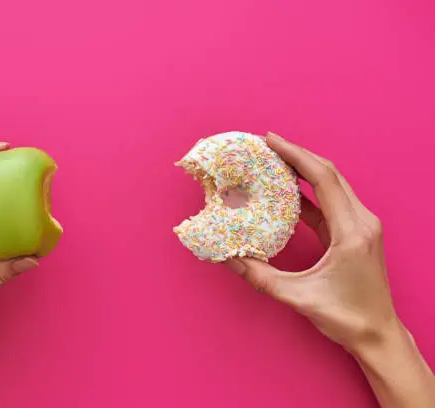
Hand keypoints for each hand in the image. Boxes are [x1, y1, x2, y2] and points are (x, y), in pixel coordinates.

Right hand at [227, 133, 434, 407]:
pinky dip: (309, 192)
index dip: (296, 155)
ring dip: (304, 170)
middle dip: (297, 155)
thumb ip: (259, 276)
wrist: (377, 334)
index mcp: (351, 232)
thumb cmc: (345, 317)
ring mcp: (362, 226)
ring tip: (275, 161)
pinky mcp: (356, 233)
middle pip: (330, 173)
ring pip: (333, 184)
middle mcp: (362, 221)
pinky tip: (288, 191)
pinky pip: (331, 202)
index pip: (323, 179)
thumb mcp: (297, 297)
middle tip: (267, 145)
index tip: (270, 140)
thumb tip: (228, 258)